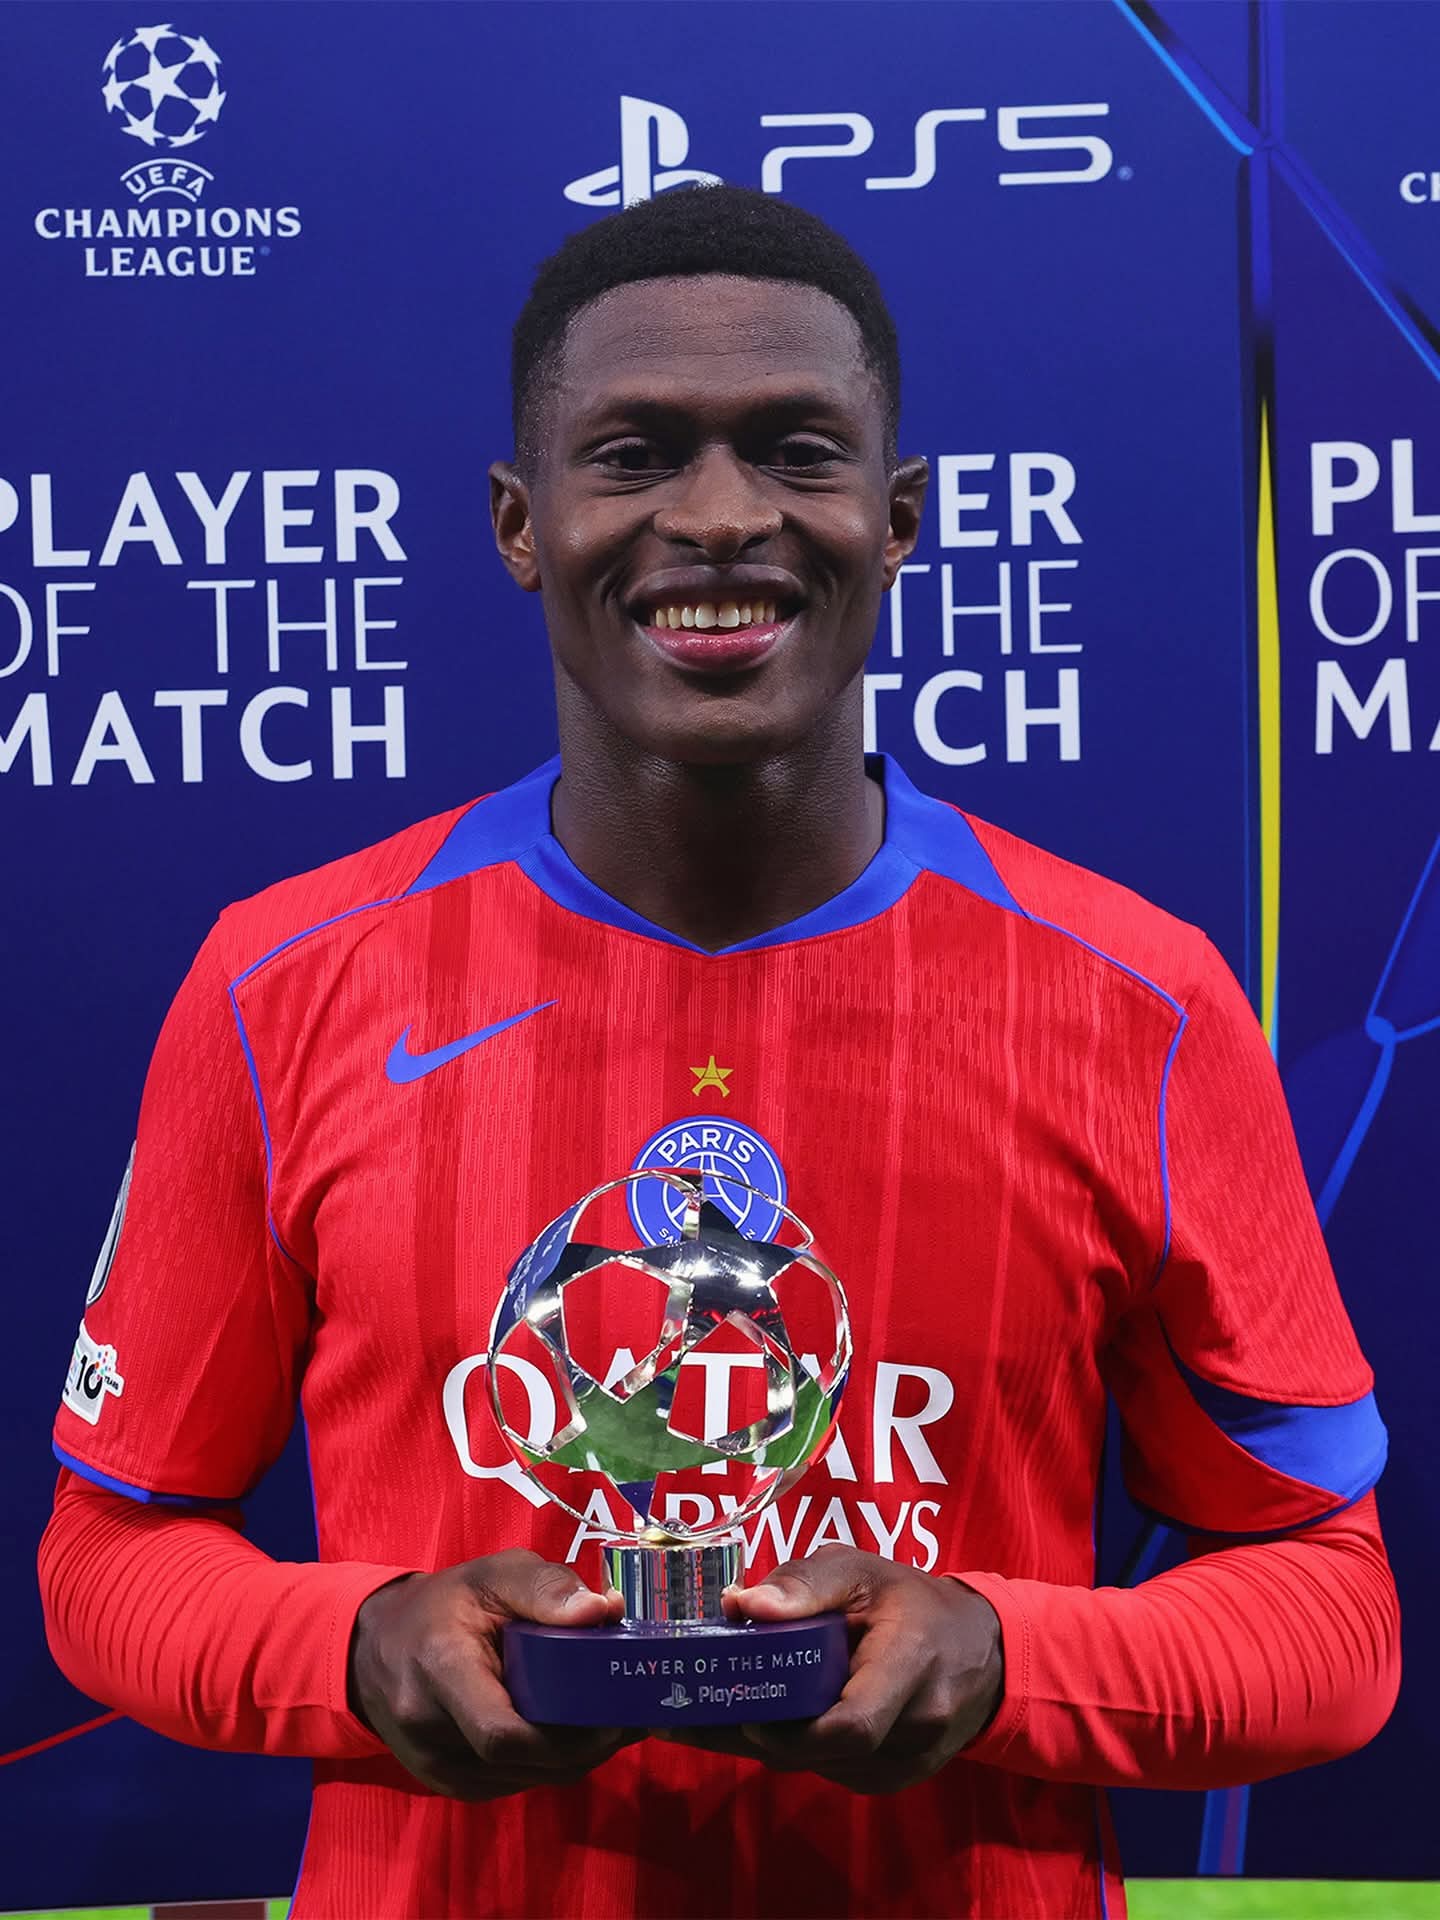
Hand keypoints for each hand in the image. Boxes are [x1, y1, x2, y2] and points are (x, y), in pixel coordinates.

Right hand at [348, 1547, 638, 1798]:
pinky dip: (547, 1763)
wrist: (377, 1647)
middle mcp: (430, 1729)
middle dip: (584, 1746)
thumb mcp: (492, 1575)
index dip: (566, 1735)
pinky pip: (511, 1782)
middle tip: (630, 1718)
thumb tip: (604, 1610)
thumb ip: (546, 1587)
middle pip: (522, 1760)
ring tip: (611, 1723)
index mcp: (440, 1669)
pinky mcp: (445, 1783)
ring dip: (573, 1758)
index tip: (615, 1713)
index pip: (502, 1732)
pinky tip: (571, 1734)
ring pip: (523, 1778)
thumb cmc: (445, 1605)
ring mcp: (434, 1765)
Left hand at [660, 1546, 1002, 1794]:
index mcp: (912, 1663)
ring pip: (826, 1768)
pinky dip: (803, 1751)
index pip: (852, 1725)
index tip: (742, 1709)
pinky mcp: (901, 1777)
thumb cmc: (910, 1600)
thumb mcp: (861, 1570)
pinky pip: (838, 1773)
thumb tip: (741, 1605)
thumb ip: (804, 1585)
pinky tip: (771, 1723)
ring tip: (718, 1715)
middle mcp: (919, 1723)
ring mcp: (914, 1760)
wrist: (982, 1648)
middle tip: (697, 1716)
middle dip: (763, 1736)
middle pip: (827, 1753)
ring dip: (777, 1745)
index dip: (792, 1730)